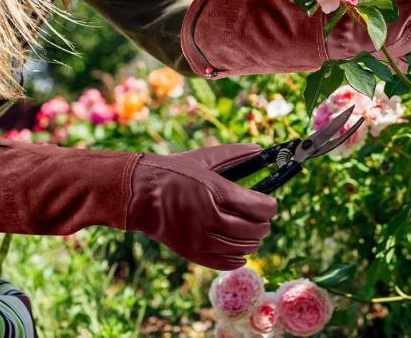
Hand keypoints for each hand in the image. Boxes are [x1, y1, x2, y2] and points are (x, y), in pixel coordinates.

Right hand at [126, 143, 277, 269]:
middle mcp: (210, 218)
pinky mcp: (192, 253)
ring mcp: (200, 238)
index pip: (258, 207)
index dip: (270, 206)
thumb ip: (233, 154)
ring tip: (252, 233)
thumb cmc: (173, 171)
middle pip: (253, 229)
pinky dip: (238, 258)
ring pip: (243, 248)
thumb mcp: (203, 158)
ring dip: (253, 241)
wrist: (139, 194)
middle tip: (261, 218)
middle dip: (263, 224)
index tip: (270, 204)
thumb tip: (259, 148)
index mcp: (215, 191)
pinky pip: (226, 262)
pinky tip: (240, 251)